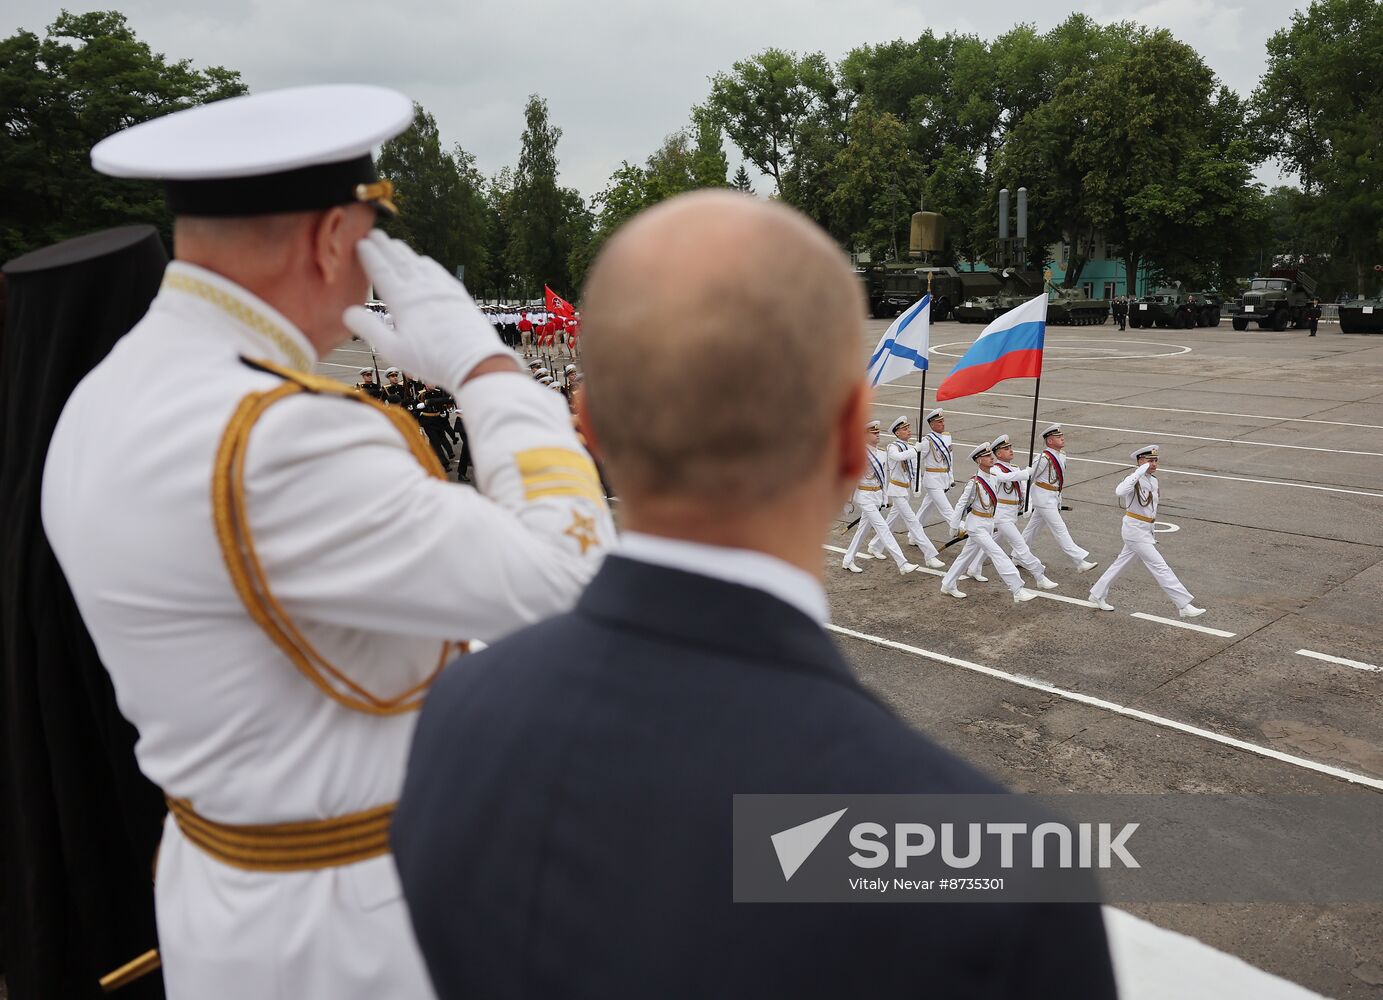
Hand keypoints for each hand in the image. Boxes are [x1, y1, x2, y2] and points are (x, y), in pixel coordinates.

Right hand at [343, 231, 512, 392]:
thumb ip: (368, 329)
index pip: (381, 270)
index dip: (369, 255)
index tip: (360, 242)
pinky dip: (426, 263)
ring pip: (419, 263)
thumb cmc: (431, 360)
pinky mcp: (458, 295)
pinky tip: (424, 262)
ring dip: (404, 252)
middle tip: (374, 233)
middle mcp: (422, 288)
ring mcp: (442, 289)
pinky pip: (438, 271)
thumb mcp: (393, 350)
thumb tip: (347, 312)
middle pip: (399, 260)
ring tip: (394, 243)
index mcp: (402, 300)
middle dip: (385, 245)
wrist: (475, 362)